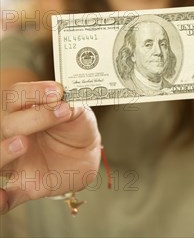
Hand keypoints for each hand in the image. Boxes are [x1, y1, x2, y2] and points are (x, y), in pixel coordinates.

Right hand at [0, 81, 100, 213]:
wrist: (86, 153)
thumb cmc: (75, 126)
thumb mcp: (78, 111)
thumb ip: (69, 104)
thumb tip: (63, 100)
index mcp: (23, 111)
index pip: (15, 96)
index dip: (33, 91)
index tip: (58, 91)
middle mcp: (13, 134)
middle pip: (7, 124)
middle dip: (34, 117)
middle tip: (60, 112)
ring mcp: (16, 162)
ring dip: (4, 150)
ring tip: (22, 143)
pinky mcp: (24, 187)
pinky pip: (6, 199)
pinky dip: (0, 200)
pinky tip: (2, 198)